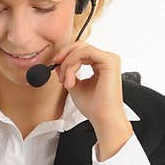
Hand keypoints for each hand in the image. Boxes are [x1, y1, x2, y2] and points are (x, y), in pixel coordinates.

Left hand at [52, 40, 132, 159]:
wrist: (103, 118)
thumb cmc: (93, 106)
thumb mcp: (75, 86)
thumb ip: (68, 73)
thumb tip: (58, 64)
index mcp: (100, 64)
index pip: (81, 50)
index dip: (65, 56)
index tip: (55, 65)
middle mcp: (107, 59)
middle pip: (80, 45)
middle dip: (64, 56)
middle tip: (56, 67)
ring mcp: (110, 59)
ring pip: (81, 49)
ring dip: (68, 64)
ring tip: (66, 82)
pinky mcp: (109, 61)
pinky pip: (85, 53)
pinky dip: (73, 64)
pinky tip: (71, 80)